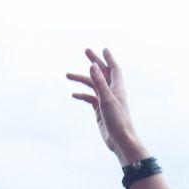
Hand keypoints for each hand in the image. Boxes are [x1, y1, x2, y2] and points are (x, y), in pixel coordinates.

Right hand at [66, 48, 146, 162]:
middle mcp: (112, 92)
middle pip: (102, 73)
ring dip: (82, 79)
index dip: (108, 58)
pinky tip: (74, 95)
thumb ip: (99, 82)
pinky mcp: (100, 110)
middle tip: (86, 50)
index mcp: (117, 88)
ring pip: (93, 86)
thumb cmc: (118, 120)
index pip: (114, 68)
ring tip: (67, 75)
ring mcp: (105, 101)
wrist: (120, 140)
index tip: (103, 49)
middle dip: (95, 62)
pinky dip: (82, 95)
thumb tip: (93, 65)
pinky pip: (90, 99)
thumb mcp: (106, 99)